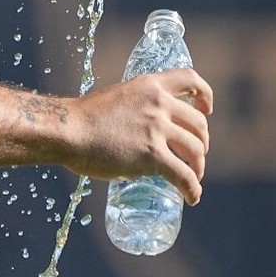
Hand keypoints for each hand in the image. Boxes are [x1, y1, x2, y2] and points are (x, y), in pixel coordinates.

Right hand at [67, 68, 213, 204]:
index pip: (190, 80)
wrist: (68, 130)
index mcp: (150, 85)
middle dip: (201, 143)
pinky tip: (192, 196)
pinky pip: (183, 175)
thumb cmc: (83, 118)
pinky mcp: (152, 155)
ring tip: (193, 178)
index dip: (205, 95)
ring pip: (196, 150)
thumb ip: (136, 106)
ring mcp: (157, 129)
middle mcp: (159, 103)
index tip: (207, 110)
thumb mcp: (117, 98)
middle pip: (198, 124)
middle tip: (194, 156)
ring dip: (199, 167)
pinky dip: (193, 188)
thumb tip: (141, 126)